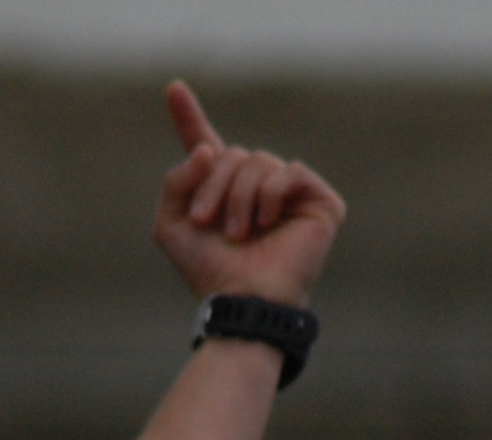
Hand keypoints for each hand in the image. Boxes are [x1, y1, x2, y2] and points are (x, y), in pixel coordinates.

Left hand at [153, 81, 345, 309]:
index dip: (188, 117)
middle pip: (232, 153)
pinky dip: (272, 194)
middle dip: (213, 184)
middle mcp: (256, 187)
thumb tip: (209, 150)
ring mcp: (289, 193)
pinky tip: (268, 221)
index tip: (174, 88)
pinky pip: (291, 172)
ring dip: (240, 195)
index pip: (205, 144)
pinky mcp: (319, 201)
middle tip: (207, 221)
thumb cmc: (209, 271)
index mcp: (221, 190)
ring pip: (260, 160)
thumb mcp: (172, 225)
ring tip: (240, 232)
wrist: (243, 299)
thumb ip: (176, 180)